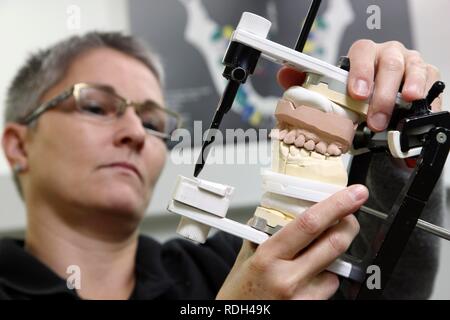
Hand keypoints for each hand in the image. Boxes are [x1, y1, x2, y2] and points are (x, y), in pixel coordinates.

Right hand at [216, 185, 367, 299]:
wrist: (235, 319)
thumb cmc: (240, 292)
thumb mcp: (247, 257)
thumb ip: (265, 233)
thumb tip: (283, 210)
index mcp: (268, 256)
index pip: (309, 224)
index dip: (336, 206)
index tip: (353, 195)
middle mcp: (287, 277)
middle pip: (334, 243)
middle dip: (349, 225)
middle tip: (350, 216)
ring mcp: (302, 296)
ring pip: (337, 267)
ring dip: (334, 256)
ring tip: (314, 257)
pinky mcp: (310, 307)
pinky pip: (330, 286)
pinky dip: (326, 276)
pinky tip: (309, 278)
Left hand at [277, 40, 441, 131]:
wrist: (380, 105)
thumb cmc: (358, 94)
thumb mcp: (332, 89)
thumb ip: (307, 82)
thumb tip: (285, 75)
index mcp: (364, 55)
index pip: (361, 52)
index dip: (360, 72)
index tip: (357, 94)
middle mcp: (388, 55)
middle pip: (390, 64)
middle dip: (382, 94)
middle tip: (375, 120)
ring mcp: (410, 65)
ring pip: (415, 69)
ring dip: (410, 89)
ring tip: (405, 105)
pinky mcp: (428, 78)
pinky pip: (433, 84)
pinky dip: (428, 101)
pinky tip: (420, 112)